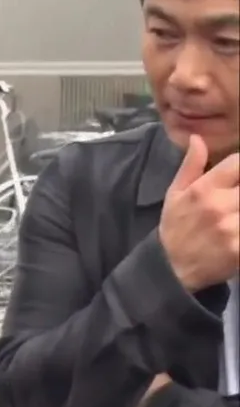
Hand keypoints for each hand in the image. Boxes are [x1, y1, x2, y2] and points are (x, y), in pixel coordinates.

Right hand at [159, 135, 239, 291]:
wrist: (172, 268)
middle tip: (236, 198)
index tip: (239, 173)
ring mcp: (233, 229)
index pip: (238, 163)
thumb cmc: (175, 226)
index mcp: (204, 190)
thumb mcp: (175, 193)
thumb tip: (198, 138)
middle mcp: (220, 206)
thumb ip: (191, 165)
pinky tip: (238, 229)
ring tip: (236, 210)